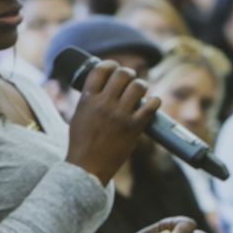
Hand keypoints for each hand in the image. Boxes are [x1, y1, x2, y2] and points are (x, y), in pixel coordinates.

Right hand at [65, 59, 159, 184]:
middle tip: (129, 80)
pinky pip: (151, 105)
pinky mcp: (134, 127)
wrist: (87, 168)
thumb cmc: (81, 144)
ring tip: (139, 92)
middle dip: (128, 74)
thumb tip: (102, 88)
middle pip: (122, 74)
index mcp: (87, 101)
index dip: (109, 64)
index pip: (100, 70)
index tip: (114, 67)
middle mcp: (103, 105)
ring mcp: (120, 116)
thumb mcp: (78, 117)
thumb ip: (89, 100)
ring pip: (138, 86)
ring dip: (141, 86)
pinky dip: (155, 101)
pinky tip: (152, 103)